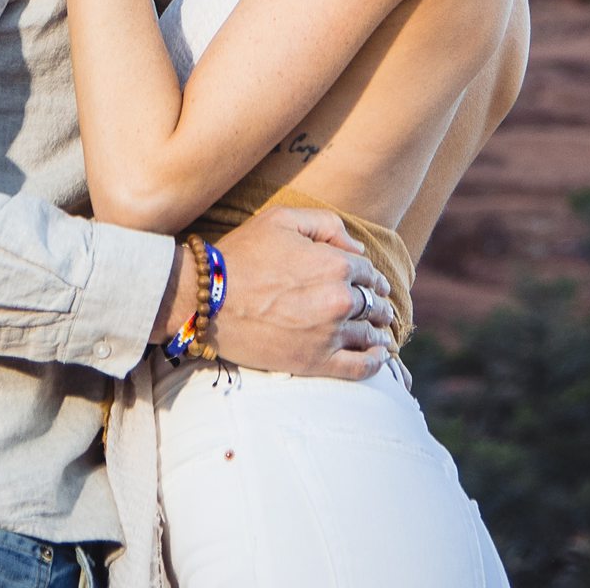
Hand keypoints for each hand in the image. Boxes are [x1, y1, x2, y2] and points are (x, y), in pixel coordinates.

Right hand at [208, 207, 396, 380]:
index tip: (373, 285)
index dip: (373, 279)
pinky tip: (379, 358)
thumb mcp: (282, 220)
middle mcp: (339, 299)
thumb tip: (358, 250)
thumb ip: (327, 225)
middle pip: (373, 305)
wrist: (207, 300)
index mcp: (335, 264)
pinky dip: (375, 364)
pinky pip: (359, 368)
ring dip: (381, 335)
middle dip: (379, 306)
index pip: (369, 273)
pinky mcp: (315, 362)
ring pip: (370, 336)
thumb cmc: (242, 255)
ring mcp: (328, 334)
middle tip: (381, 311)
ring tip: (382, 336)